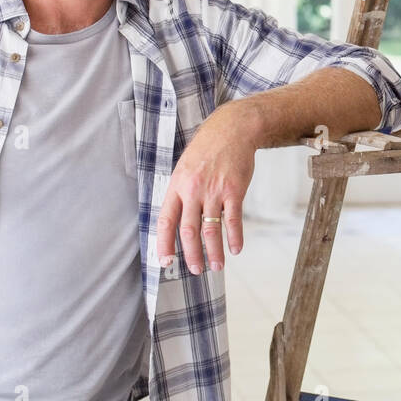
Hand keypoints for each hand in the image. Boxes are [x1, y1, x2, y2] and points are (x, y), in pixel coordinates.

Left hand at [156, 101, 252, 274]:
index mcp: (177, 186)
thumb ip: (181, 193)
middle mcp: (193, 190)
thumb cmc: (208, 149)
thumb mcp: (185, 167)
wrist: (233, 129)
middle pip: (188, 231)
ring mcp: (214, 191)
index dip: (164, 243)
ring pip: (211, 230)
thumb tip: (177, 220)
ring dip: (213, 252)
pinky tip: (236, 249)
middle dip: (191, 255)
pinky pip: (233, 220)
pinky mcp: (234, 191)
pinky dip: (235, 237)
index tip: (165, 261)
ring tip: (216, 266)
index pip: (166, 221)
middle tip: (194, 270)